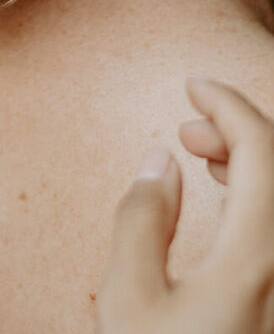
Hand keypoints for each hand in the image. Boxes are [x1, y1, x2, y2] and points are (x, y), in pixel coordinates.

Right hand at [97, 78, 273, 332]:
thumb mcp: (130, 304)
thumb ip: (142, 223)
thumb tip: (159, 159)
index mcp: (256, 258)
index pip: (262, 147)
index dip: (227, 103)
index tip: (192, 85)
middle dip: (238, 130)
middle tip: (188, 129)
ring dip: (251, 164)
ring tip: (204, 161)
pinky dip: (259, 197)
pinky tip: (229, 208)